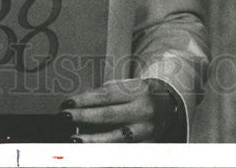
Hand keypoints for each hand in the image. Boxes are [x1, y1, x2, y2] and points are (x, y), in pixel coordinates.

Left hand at [61, 78, 178, 142]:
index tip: (68, 103)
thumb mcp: (129, 86)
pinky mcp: (147, 145)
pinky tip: (91, 149)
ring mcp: (146, 130)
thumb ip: (108, 94)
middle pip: (109, 115)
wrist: (170, 105)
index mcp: (139, 91)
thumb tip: (81, 104)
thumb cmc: (143, 94)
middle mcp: (145, 110)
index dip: (85, 100)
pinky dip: (105, 150)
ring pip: (115, 138)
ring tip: (75, 138)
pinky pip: (122, 149)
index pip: (106, 96)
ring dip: (92, 140)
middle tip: (65, 117)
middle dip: (84, 117)